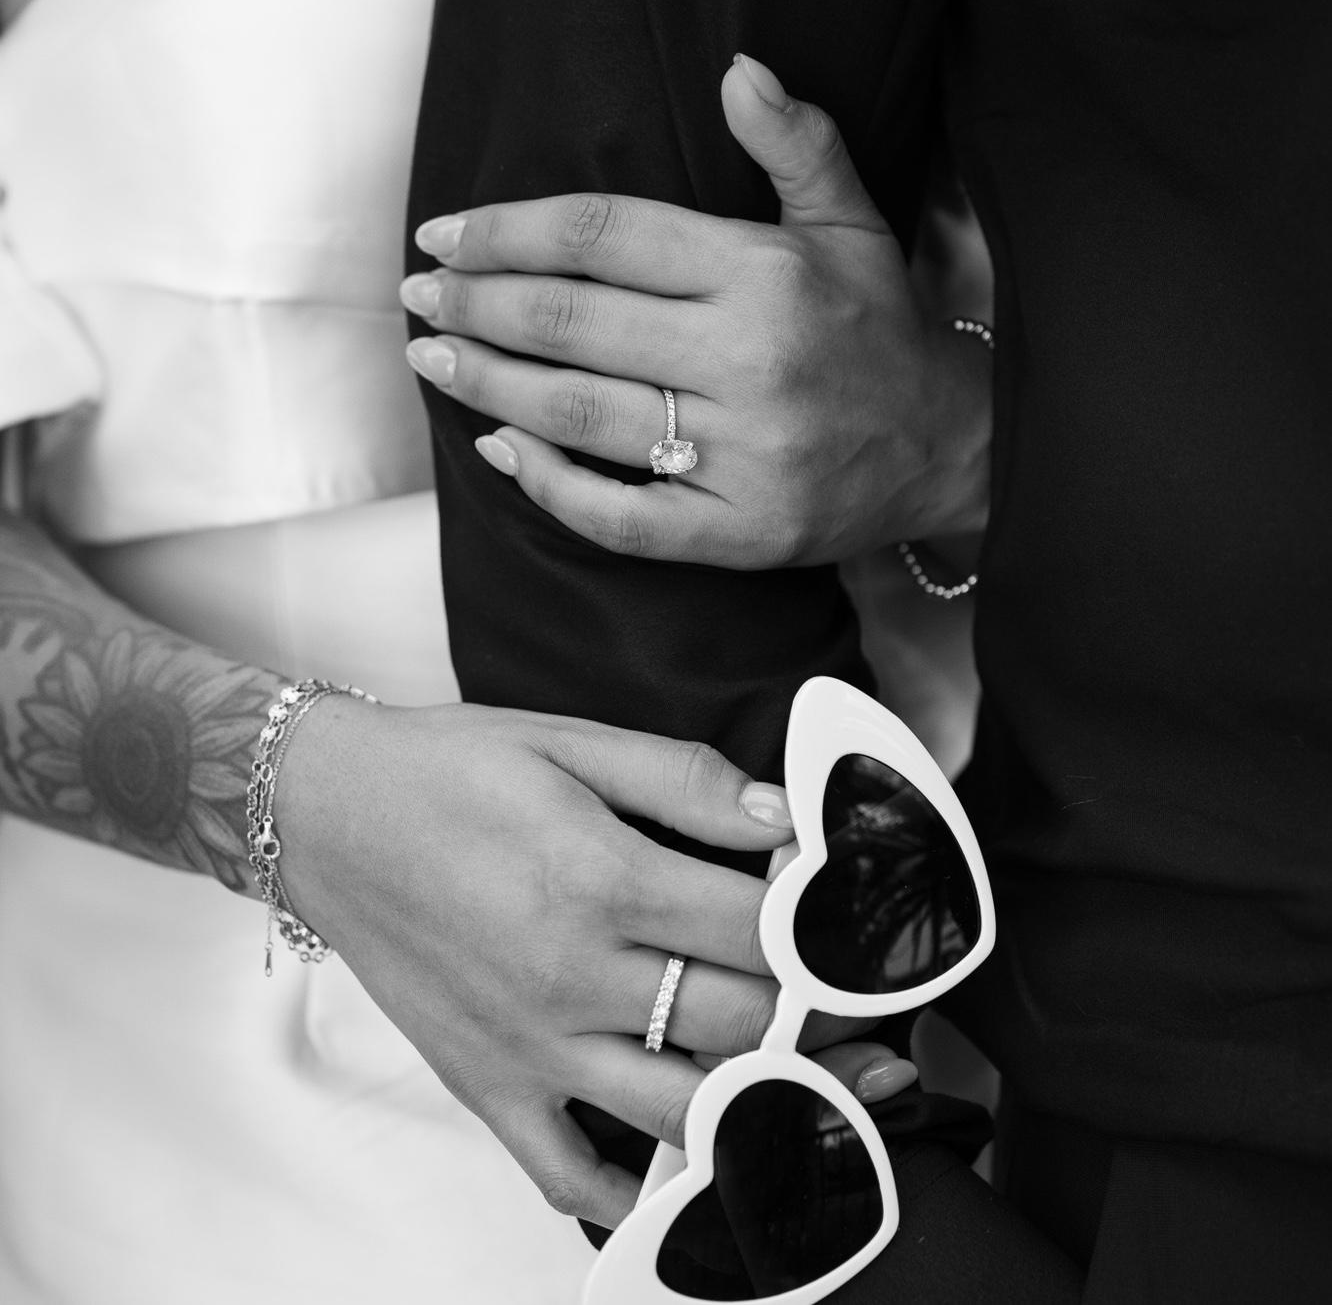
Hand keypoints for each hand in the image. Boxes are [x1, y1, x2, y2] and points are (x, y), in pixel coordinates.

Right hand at [275, 697, 855, 1226]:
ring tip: (831, 1097)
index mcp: (599, 878)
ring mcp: (528, 1046)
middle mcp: (570, 975)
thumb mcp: (570, 743)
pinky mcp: (488, 1086)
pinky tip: (689, 1170)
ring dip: (770, 1109)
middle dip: (823, 1020)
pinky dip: (637, 1191)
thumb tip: (784, 814)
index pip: (759, 929)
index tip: (860, 931)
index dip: (827, 931)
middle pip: (740, 1022)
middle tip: (868, 1011)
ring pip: (684, 1112)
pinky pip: (570, 1173)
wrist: (324, 812)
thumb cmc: (446, 772)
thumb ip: (685, 780)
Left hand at [401, 54, 989, 569]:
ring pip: (578, 413)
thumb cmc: (880, 330)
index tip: (444, 235)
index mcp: (764, 273)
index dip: (506, 232)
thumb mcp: (852, 224)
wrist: (947, 448)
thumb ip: (797, 146)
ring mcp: (741, 452)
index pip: (603, 237)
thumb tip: (737, 70)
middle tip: (418, 298)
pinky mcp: (736, 528)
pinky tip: (502, 450)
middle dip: (474, 305)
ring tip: (433, 361)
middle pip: (571, 322)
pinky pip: (617, 516)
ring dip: (488, 384)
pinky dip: (548, 485)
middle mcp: (748, 359)